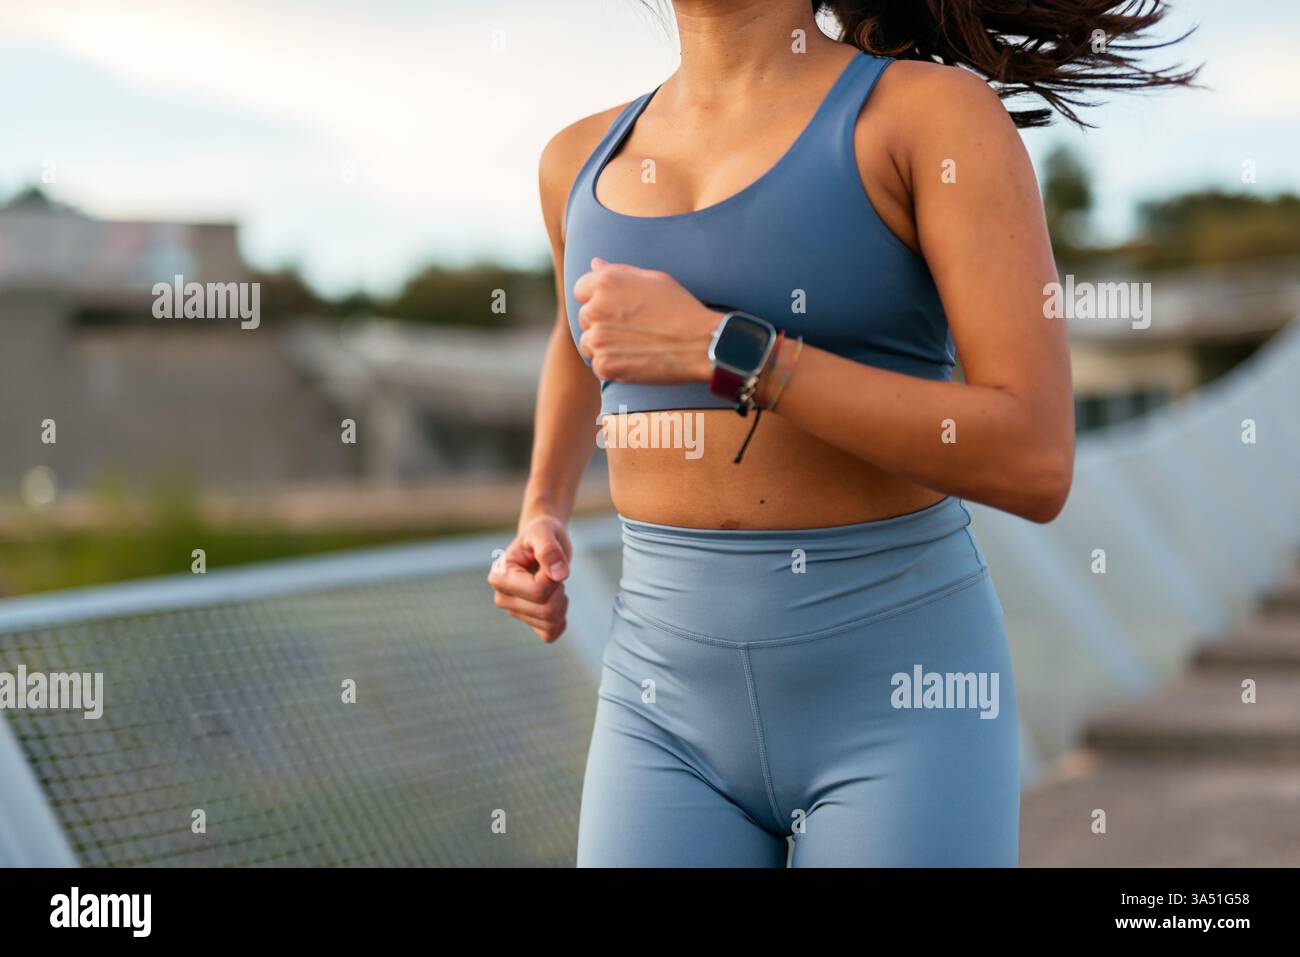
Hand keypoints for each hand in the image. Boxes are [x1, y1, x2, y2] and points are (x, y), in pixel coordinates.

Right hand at [487, 515, 571, 642]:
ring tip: (553, 582)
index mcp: (499, 577)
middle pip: (545, 610)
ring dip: (561, 602)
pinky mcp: (528, 621)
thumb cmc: (540, 533)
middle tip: (553, 571)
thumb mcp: (545, 531)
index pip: (537, 591)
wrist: (542, 540)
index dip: (553, 577)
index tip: (550, 561)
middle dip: (559, 590)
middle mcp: (502, 598)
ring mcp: (515, 612)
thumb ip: (549, 550)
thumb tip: (559, 574)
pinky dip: (560, 619)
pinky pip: (550, 634)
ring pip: (550, 622)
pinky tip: (557, 600)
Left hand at [573, 257, 718, 384]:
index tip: (617, 308)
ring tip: (633, 345)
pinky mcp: (604, 364)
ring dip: (604, 345)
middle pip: (584, 317)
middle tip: (632, 329)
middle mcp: (596, 308)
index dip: (598, 298)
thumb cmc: (680, 308)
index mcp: (605, 282)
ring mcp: (598, 338)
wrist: (699, 344)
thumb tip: (594, 264)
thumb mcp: (653, 279)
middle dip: (601, 322)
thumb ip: (618, 272)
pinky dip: (612, 366)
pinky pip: (598, 365)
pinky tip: (635, 359)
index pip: (581, 289)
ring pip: (588, 343)